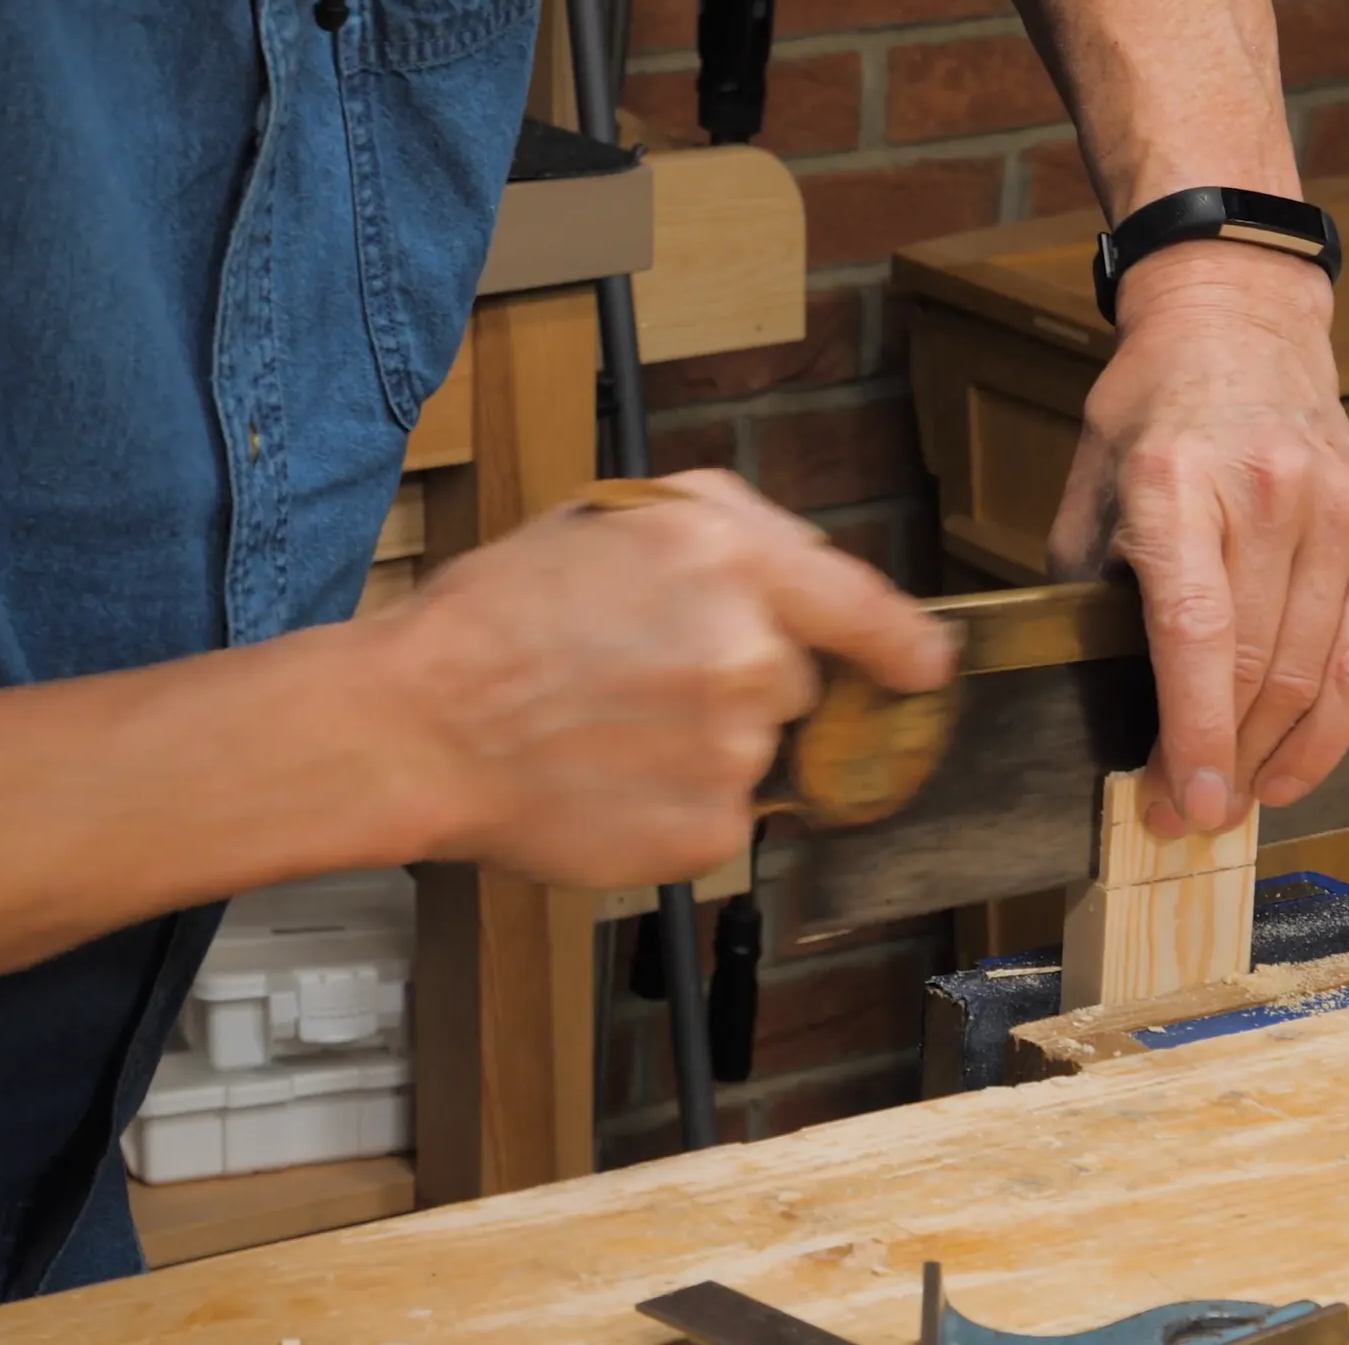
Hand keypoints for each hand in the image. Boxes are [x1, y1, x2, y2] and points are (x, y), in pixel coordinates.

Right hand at [378, 469, 954, 888]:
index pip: (860, 606)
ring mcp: (736, 750)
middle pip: (795, 682)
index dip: (902, 642)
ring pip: (757, 751)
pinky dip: (676, 806)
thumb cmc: (497, 616)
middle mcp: (750, 654)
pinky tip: (606, 780)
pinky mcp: (711, 830)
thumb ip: (723, 531)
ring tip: (607, 729)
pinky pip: (724, 816)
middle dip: (741, 682)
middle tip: (642, 681)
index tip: (925, 666)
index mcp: (728, 560)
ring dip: (705, 745)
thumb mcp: (607, 518)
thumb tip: (808, 573)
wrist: (423, 725)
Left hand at [1048, 242, 1348, 837]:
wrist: (1239, 329)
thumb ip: (1093, 592)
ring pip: (1311, 673)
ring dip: (1269, 757)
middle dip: (1218, 761)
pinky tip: (1292, 770)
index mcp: (1175, 483)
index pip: (1195, 633)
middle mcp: (1266, 495)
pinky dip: (1331, 726)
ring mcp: (1338, 510)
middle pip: (1257, 667)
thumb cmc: (1149, 417)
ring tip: (1230, 803)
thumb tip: (1104, 706)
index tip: (1175, 803)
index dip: (1190, 733)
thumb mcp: (1092, 489)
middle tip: (1182, 817)